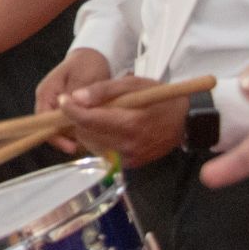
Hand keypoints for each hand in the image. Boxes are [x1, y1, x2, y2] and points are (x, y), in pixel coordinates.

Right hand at [35, 47, 111, 153]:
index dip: (55, 136)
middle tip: (86, 146)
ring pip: (61, 128)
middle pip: (50, 127)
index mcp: (46, 92)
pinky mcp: (68, 110)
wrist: (95, 55)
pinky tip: (94, 133)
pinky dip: (80, 130)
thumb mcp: (85, 76)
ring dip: (75, 135)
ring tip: (93, 141)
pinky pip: (70, 125)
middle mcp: (48, 101)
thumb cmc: (88, 63)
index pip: (43, 120)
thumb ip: (78, 94)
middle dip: (67, 139)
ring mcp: (57, 106)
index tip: (71, 146)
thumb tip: (74, 110)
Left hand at [58, 74, 183, 168]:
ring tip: (100, 116)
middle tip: (85, 105)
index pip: (88, 120)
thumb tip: (76, 98)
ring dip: (87, 130)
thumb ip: (103, 90)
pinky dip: (98, 140)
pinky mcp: (129, 165)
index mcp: (129, 123)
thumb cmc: (158, 98)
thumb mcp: (133, 84)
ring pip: (90, 145)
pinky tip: (109, 128)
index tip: (63, 100)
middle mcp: (127, 145)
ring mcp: (128, 158)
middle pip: (85, 134)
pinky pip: (101, 153)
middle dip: (79, 119)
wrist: (185, 121)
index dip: (71, 110)